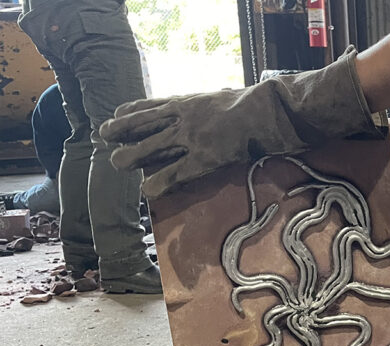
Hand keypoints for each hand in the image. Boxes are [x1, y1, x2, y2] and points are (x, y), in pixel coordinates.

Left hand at [99, 47, 384, 198]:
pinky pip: (175, 173)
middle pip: (143, 124)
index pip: (151, 105)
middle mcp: (183, 118)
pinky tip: (147, 190)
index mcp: (190, 101)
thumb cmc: (256, 103)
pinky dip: (158, 181)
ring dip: (131, 156)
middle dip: (122, 132)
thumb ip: (214, 106)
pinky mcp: (203, 158)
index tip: (115, 115)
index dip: (131, 112)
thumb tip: (216, 108)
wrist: (270, 111)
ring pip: (150, 147)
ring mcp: (191, 138)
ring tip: (116, 163)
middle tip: (105, 138)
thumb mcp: (227, 97)